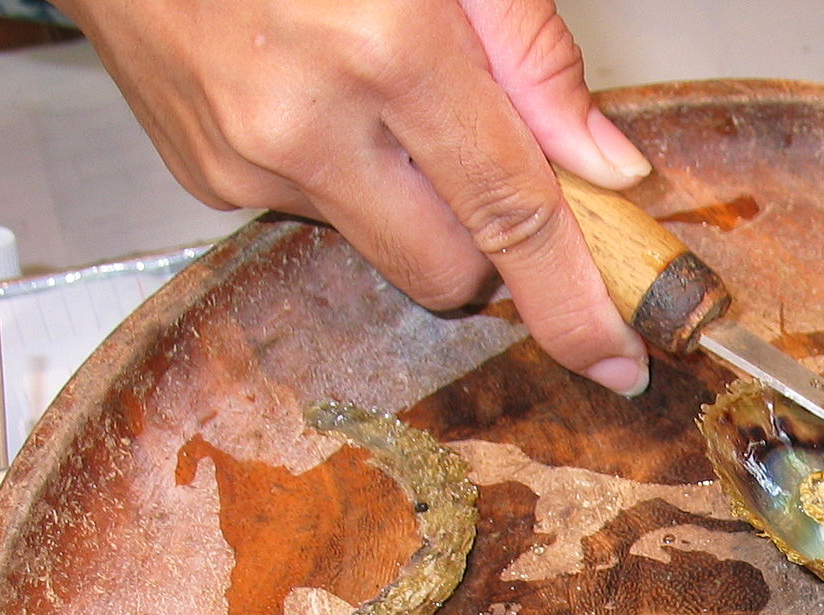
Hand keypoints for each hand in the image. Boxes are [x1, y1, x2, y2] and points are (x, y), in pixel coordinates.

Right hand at [56, 0, 653, 393]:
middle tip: (484, 153)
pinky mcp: (206, 175)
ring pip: (385, 246)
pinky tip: (316, 93)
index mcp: (384, 48)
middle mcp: (306, 120)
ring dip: (410, 198)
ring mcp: (245, 158)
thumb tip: (605, 166)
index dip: (575, 301)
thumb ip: (533, 56)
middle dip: (487, 238)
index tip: (617, 358)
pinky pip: (317, 215)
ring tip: (378, 91)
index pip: (512, 216)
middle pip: (450, 269)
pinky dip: (344, 174)